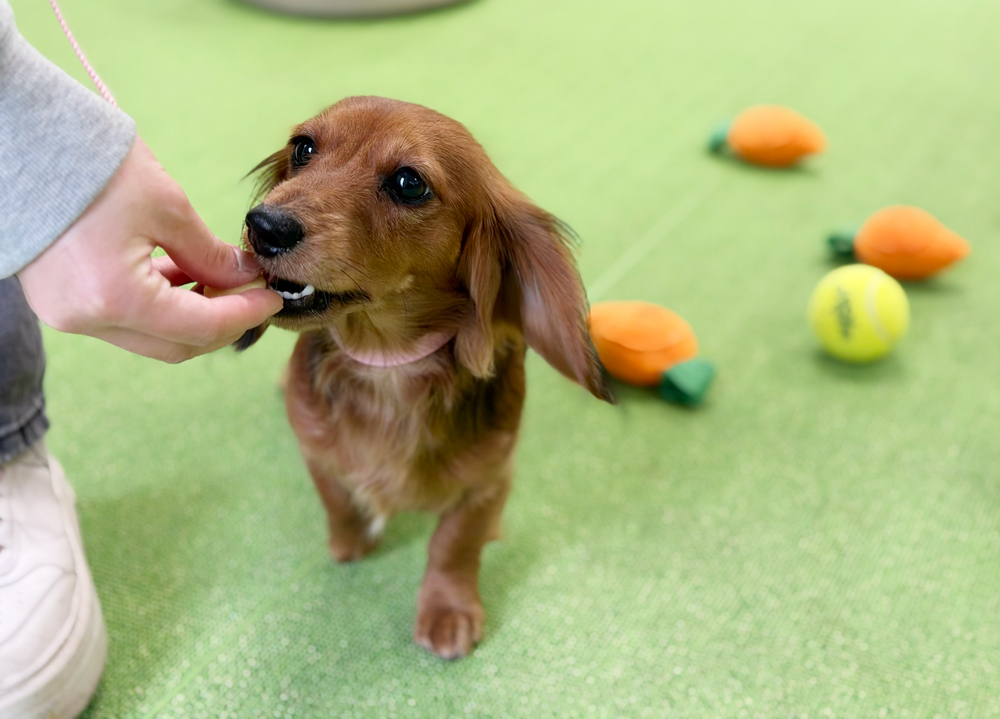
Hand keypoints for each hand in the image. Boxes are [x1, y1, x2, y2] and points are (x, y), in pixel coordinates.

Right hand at [17, 138, 282, 362]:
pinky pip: (125, 320)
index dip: (247, 314)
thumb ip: (211, 254)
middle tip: (254, 293)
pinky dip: (160, 306)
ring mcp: (69, 316)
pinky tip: (185, 276)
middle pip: (177, 345)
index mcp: (116, 298)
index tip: (275, 297)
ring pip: (152, 337)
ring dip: (193, 315)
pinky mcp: (61, 302)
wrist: (23, 143)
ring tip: (223, 279)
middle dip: (223, 322)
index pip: (202, 327)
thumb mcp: (167, 207)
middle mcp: (88, 319)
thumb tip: (245, 277)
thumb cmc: (93, 165)